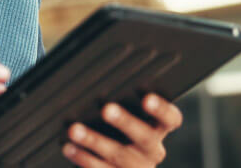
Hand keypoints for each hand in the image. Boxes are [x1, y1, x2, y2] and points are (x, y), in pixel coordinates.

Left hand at [62, 93, 182, 166]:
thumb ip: (121, 103)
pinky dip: (83, 158)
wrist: (118, 166)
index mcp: (158, 130)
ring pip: (118, 155)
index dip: (162, 110)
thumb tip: (96, 81)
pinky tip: (69, 148)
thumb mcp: (127, 118)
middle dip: (125, 122)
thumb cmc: (119, 132)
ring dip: (94, 141)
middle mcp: (151, 151)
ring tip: (74, 130)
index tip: (147, 99)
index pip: (170, 119)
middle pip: (145, 137)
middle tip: (107, 109)